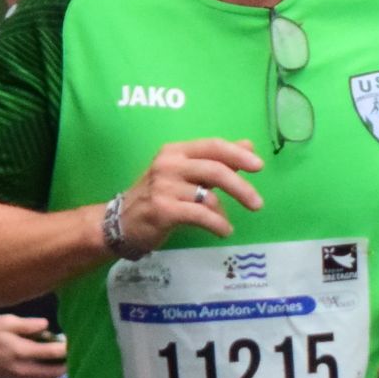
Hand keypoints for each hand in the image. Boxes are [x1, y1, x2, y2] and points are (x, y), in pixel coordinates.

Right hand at [0, 313, 68, 377]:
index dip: (66, 349)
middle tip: (73, 354)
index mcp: (21, 351)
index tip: (73, 342)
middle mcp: (21, 368)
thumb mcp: (6, 321)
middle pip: (53, 372)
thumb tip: (47, 326)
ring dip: (57, 371)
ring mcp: (17, 377)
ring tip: (64, 360)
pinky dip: (46, 374)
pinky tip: (49, 364)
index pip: (53, 353)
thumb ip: (29, 325)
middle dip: (66, 364)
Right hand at [110, 138, 265, 253]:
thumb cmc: (156, 196)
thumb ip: (214, 161)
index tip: (259, 166)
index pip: (213, 146)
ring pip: (208, 195)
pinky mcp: (163, 209)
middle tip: (257, 203)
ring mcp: (164, 187)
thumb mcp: (183, 173)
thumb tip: (248, 146)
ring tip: (226, 225)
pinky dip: (217, 224)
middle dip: (241, 187)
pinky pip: (200, 215)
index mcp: (175, 151)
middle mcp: (169, 164)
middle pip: (215, 169)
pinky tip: (223, 231)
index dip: (238, 154)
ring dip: (223, 213)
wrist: (120, 222)